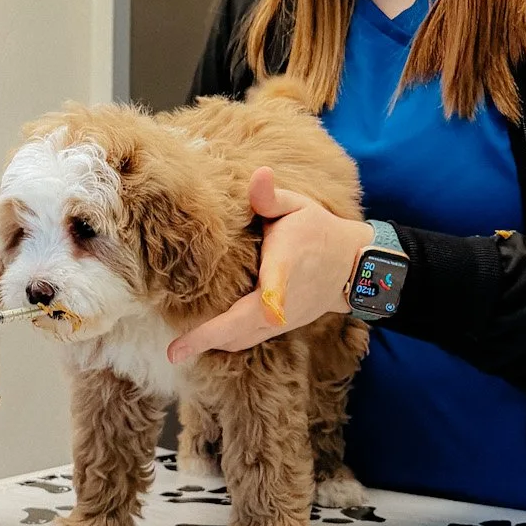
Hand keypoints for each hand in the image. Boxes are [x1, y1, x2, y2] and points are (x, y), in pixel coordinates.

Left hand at [168, 166, 370, 362]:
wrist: (350, 267)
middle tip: (174, 352)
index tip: (270, 311)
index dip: (274, 296)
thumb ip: (271, 197)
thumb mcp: (298, 206)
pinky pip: (249, 339)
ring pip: (246, 337)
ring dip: (214, 345)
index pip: (279, 280)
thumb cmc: (316, 230)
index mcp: (286, 262)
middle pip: (250, 323)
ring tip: (180, 350)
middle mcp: (284, 298)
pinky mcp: (280, 327)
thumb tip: (258, 174)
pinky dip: (226, 342)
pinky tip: (202, 342)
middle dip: (212, 338)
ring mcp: (283, 318)